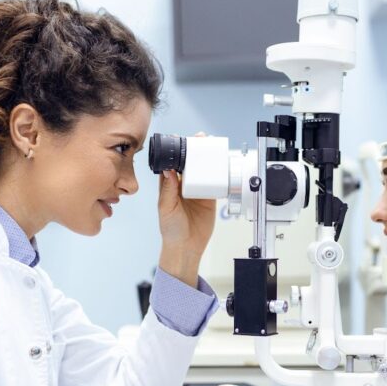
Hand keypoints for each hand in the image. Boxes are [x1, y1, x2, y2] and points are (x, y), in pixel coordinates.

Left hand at [157, 133, 215, 285]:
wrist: (186, 247)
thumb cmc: (171, 230)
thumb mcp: (166, 208)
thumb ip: (168, 190)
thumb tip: (168, 171)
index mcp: (169, 186)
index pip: (172, 163)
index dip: (175, 150)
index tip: (179, 139)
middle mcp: (183, 186)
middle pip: (189, 163)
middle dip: (194, 150)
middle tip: (200, 138)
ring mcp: (197, 191)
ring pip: (202, 171)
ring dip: (206, 159)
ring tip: (211, 148)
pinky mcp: (209, 199)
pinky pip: (214, 183)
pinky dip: (218, 175)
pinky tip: (220, 167)